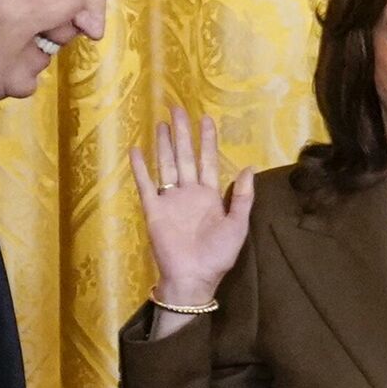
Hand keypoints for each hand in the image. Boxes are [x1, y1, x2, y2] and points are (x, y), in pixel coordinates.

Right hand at [130, 106, 255, 306]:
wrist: (194, 278)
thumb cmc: (218, 255)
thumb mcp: (238, 225)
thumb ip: (243, 197)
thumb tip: (249, 168)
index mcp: (209, 196)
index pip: (207, 161)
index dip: (207, 140)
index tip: (206, 119)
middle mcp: (189, 193)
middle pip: (185, 156)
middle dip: (183, 133)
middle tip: (178, 108)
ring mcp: (170, 200)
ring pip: (167, 165)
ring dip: (164, 145)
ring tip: (162, 123)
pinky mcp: (154, 210)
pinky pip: (146, 185)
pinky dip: (141, 168)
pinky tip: (137, 150)